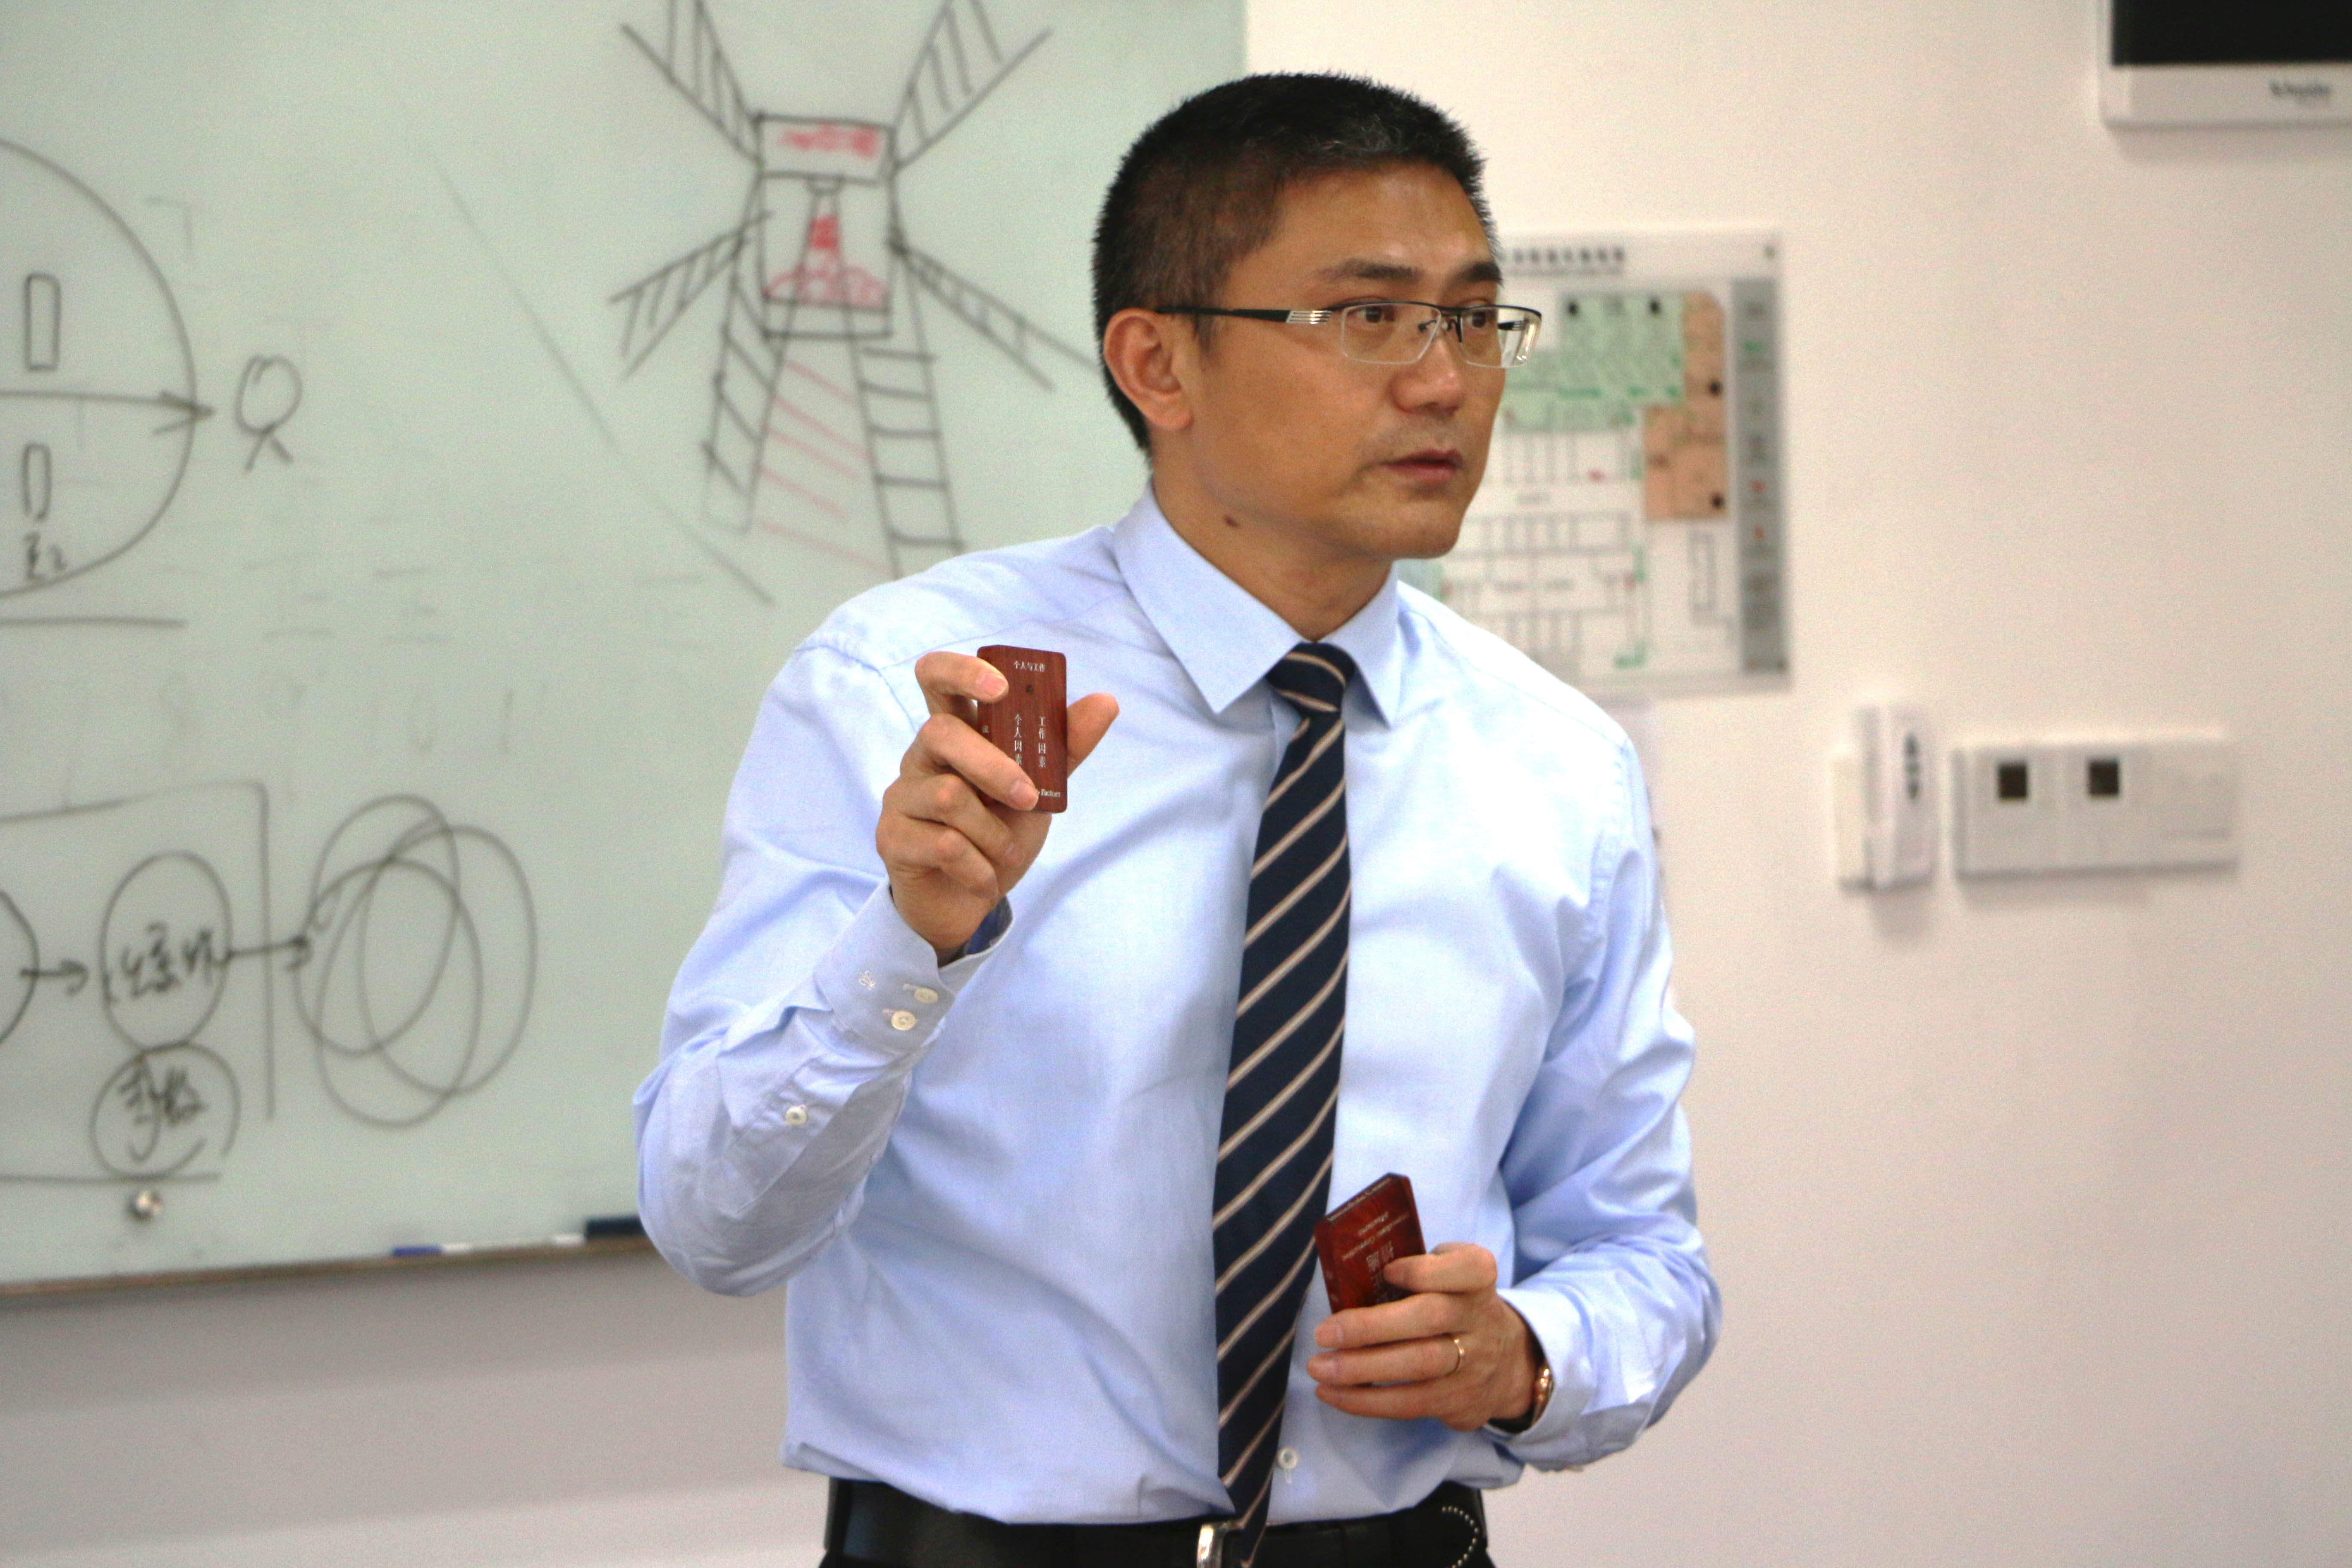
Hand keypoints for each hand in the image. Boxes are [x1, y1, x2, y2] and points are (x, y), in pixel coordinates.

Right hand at [876, 651, 1117, 962]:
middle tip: (1029, 799)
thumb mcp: (1039, 788)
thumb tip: (1106, 701)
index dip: (962, 671)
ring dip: (993, 833)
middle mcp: (921, 757)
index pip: (936, 676)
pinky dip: (979, 867)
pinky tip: (984, 878)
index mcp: (954, 733)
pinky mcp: (891, 837)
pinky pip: (943, 845)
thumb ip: (1065, 747)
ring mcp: (901, 796)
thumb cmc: (998, 834)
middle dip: (995, 768)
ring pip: (949, 796)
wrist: (967, 903)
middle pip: (941, 733)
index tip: (1000, 687)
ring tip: (1005, 852)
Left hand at [1305, 1243, 1539, 1431]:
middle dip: (1371, 1327)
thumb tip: (1351, 1276)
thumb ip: (1416, 1268)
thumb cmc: (1454, 1305)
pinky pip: (1410, 1404)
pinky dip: (1366, 1401)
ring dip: (1361, 1370)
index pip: (1467, 1269)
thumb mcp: (1448, 1275)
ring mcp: (1474, 1363)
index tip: (1388, 1272)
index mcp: (1476, 1279)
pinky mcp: (1459, 1400)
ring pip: (1419, 1366)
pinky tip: (1332, 1394)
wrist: (1507, 1362)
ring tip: (1318, 1368)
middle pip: (1430, 1319)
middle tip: (1322, 1333)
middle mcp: (1480, 1319)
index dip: (1426, 1271)